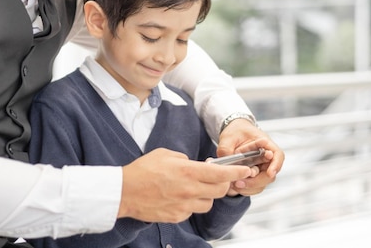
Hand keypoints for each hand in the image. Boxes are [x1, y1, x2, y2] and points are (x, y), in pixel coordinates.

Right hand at [118, 148, 250, 222]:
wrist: (124, 192)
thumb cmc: (142, 170)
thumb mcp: (165, 154)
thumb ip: (185, 159)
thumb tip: (195, 164)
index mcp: (188, 171)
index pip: (222, 173)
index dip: (237, 171)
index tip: (246, 170)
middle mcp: (190, 190)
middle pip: (220, 190)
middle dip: (223, 183)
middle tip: (217, 178)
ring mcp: (184, 205)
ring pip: (208, 203)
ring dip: (207, 195)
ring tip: (194, 188)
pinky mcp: (177, 217)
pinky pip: (193, 211)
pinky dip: (191, 204)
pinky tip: (179, 197)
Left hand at [216, 119, 284, 196]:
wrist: (234, 134)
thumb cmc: (236, 131)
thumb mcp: (229, 136)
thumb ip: (226, 148)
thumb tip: (225, 161)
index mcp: (266, 145)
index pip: (278, 155)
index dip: (276, 165)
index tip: (270, 173)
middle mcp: (266, 159)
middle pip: (270, 175)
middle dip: (256, 181)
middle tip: (240, 182)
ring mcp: (261, 169)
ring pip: (262, 183)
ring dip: (249, 187)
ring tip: (234, 185)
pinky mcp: (254, 176)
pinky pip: (253, 187)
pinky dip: (245, 189)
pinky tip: (233, 186)